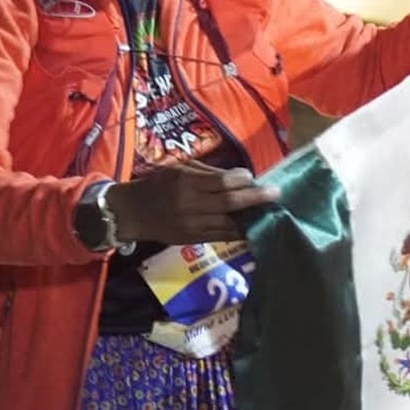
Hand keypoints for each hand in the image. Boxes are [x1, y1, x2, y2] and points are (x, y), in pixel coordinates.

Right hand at [105, 161, 278, 243]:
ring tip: (268, 210)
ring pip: (229, 223)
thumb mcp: (179, 169)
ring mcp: (193, 225)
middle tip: (276, 193)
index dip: (241, 179)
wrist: (133, 213)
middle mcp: (191, 205)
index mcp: (186, 183)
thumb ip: (207, 173)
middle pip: (230, 202)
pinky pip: (222, 236)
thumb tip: (238, 176)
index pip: (222, 182)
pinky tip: (252, 226)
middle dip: (255, 198)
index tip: (252, 176)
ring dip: (250, 216)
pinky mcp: (194, 240)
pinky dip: (238, 231)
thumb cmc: (158, 185)